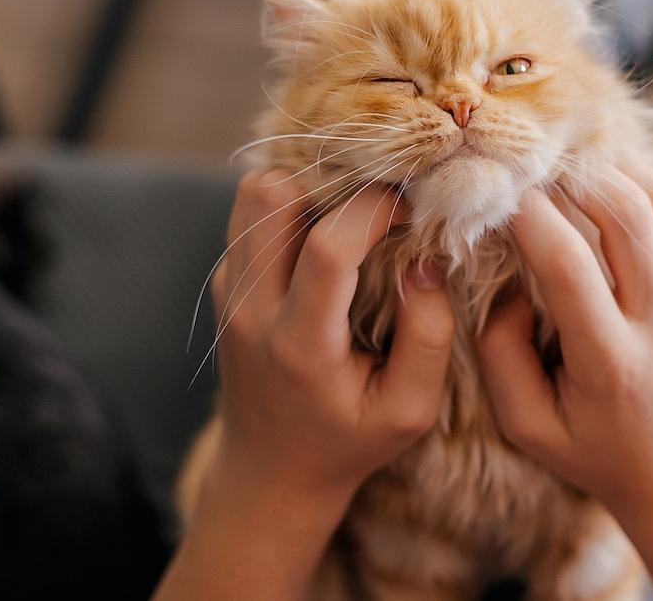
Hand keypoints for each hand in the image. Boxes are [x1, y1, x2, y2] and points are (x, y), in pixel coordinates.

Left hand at [153, 172, 454, 600]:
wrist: (271, 472)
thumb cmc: (349, 441)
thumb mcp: (409, 410)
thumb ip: (427, 336)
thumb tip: (425, 262)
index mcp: (301, 345)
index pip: (326, 248)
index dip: (375, 209)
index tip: (413, 206)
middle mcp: (252, 311)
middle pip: (270, 196)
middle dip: (332, 181)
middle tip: (375, 198)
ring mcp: (230, 293)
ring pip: (252, 194)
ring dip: (307, 186)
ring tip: (350, 209)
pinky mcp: (226, 284)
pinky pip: (250, 215)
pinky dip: (291, 206)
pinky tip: (325, 231)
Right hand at [479, 157, 652, 513]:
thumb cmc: (599, 455)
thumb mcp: (528, 426)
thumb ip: (500, 352)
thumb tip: (506, 281)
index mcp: (611, 363)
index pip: (566, 262)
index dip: (526, 213)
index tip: (497, 188)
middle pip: (625, 215)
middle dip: (572, 174)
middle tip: (535, 158)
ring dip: (616, 169)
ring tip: (574, 159)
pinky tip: (619, 179)